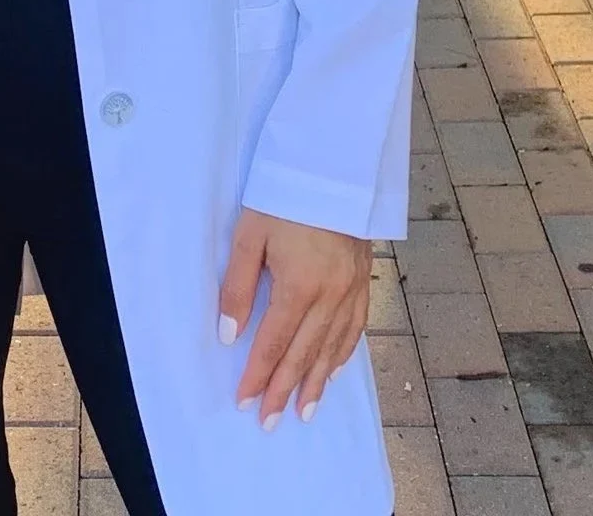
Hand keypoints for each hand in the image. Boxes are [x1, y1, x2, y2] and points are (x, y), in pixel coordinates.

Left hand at [217, 207, 369, 427]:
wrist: (333, 168)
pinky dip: (342, 356)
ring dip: (316, 383)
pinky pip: (355, 329)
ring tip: (303, 412)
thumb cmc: (283, 198)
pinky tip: (333, 372)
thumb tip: (229, 336)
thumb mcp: (249, 235)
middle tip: (271, 423)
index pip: (274, 342)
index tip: (245, 402)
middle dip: (284, 390)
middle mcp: (330, 295)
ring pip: (333, 348)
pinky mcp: (364, 281)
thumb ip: (238, 287)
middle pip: (305, 354)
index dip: (258, 374)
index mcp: (300, 285)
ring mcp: (351, 290)